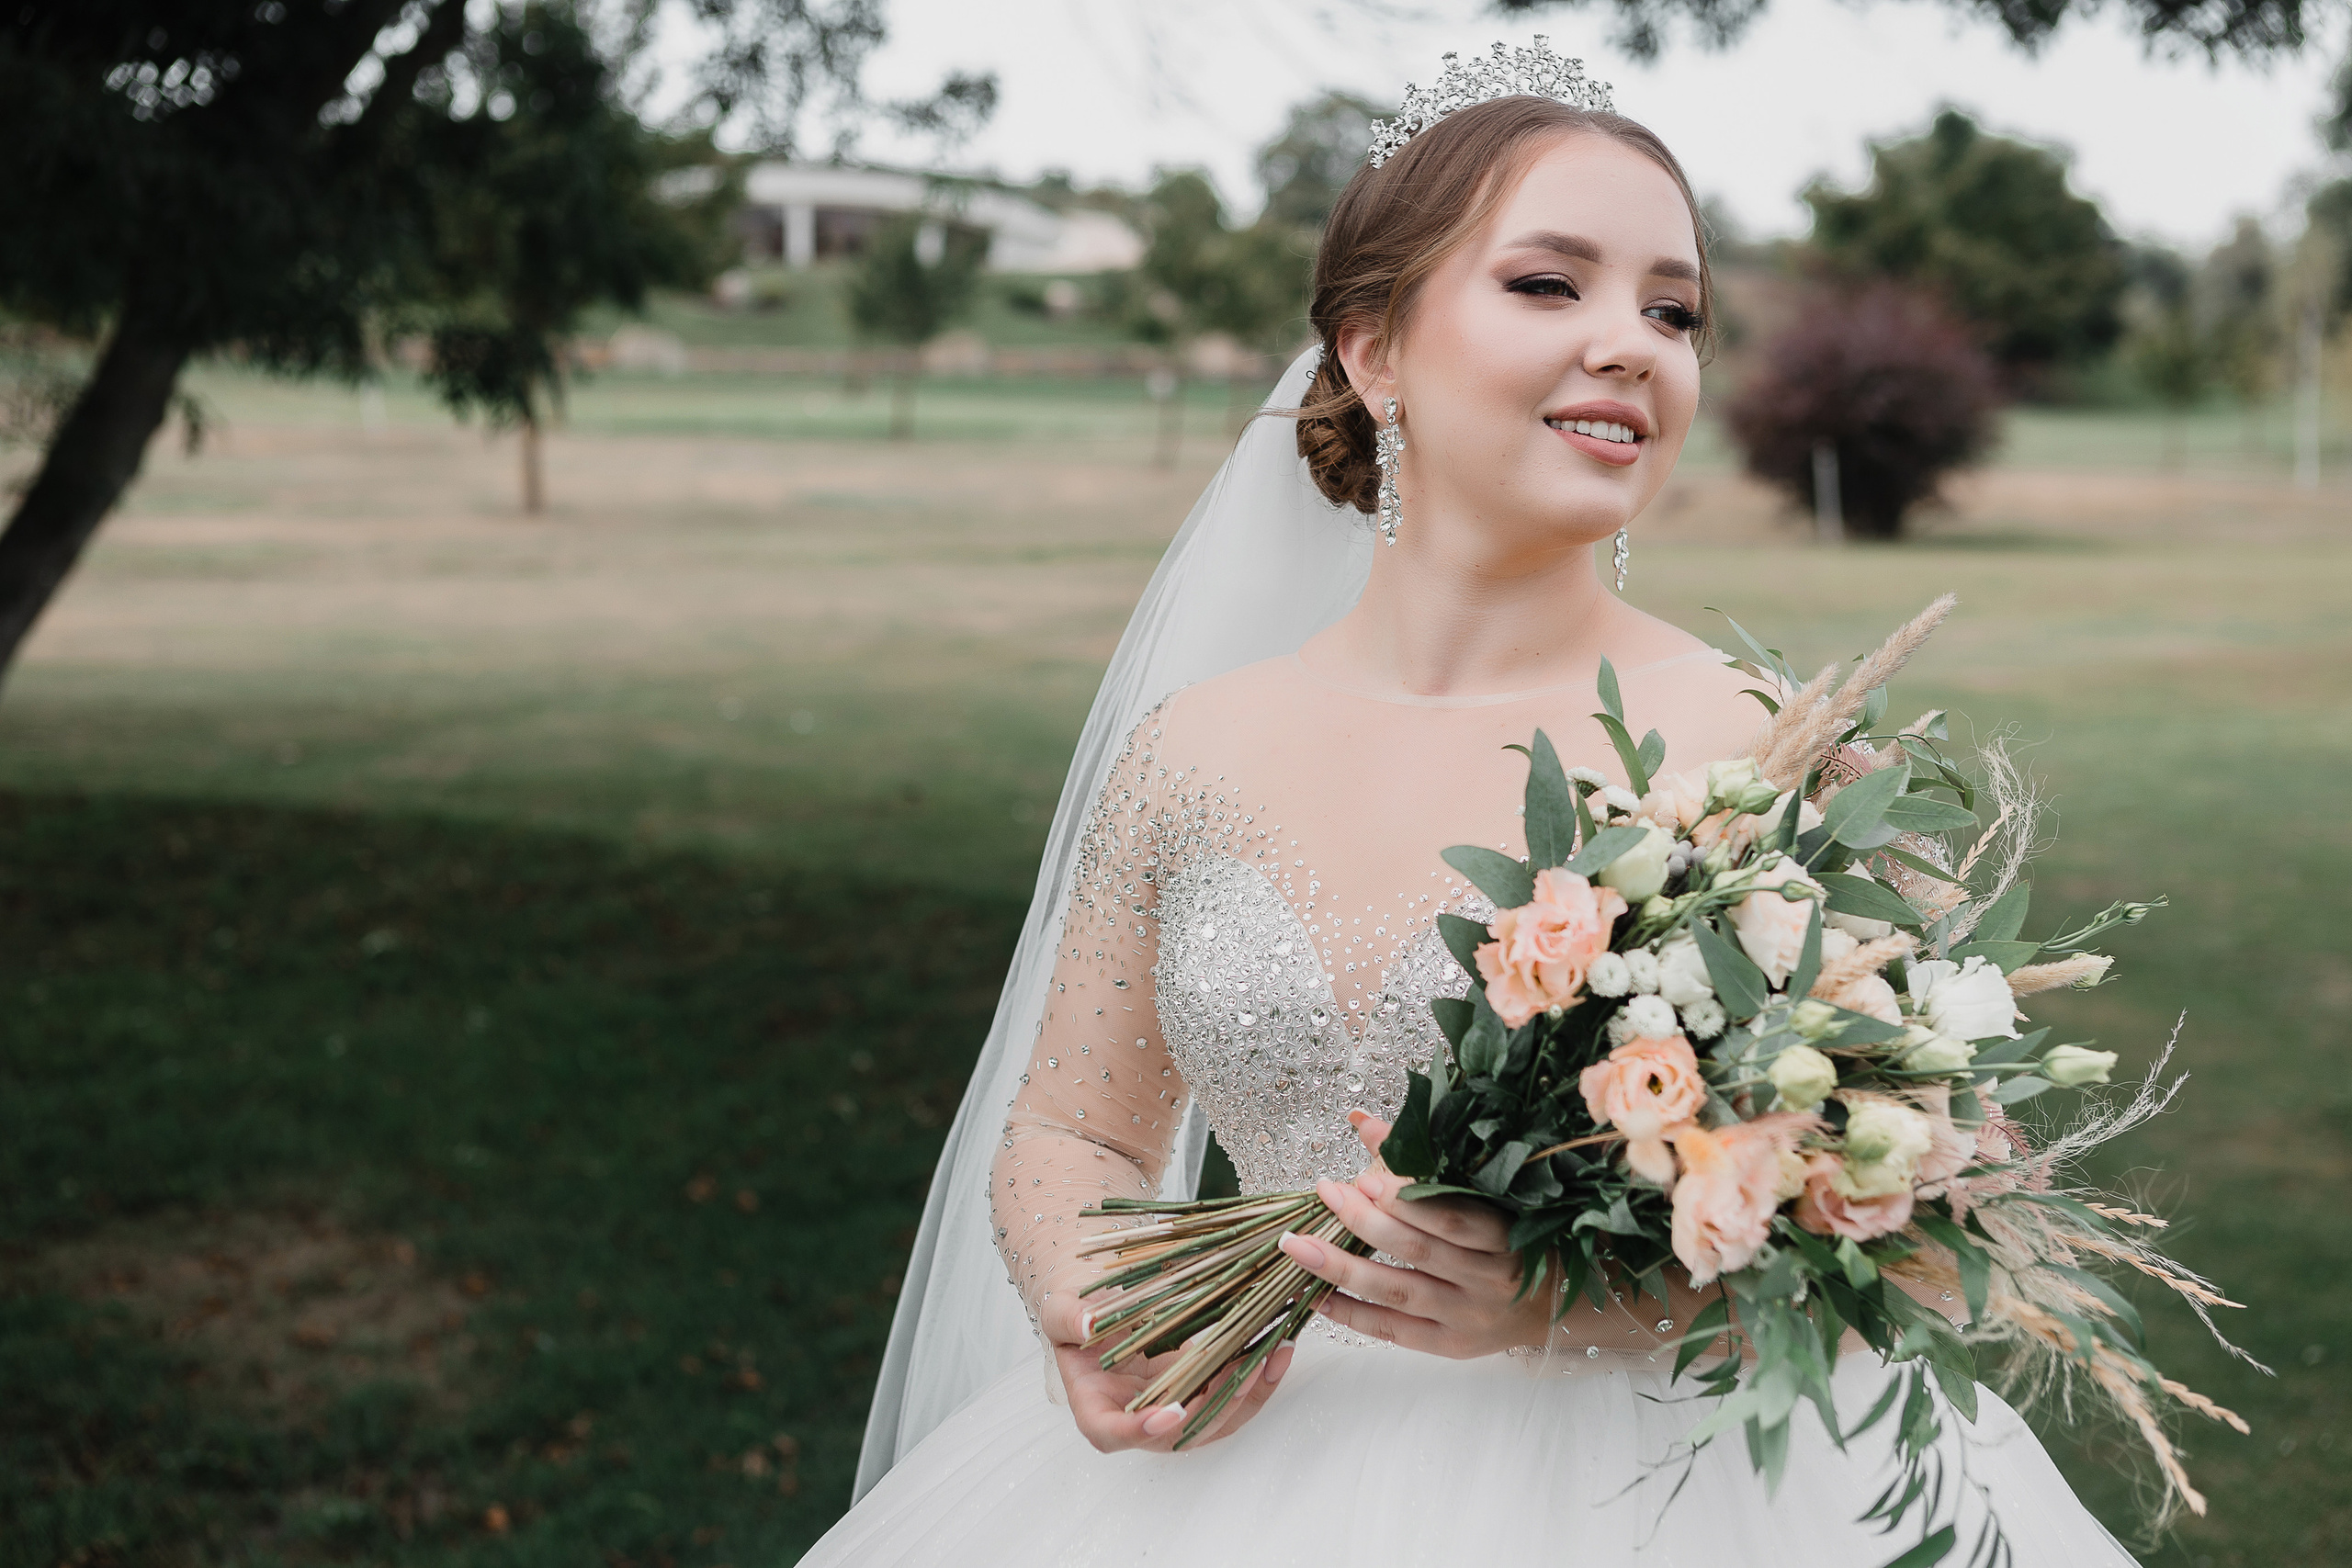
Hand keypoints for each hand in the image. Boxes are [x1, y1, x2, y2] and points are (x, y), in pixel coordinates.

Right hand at [1042, 1292, 1295, 1453]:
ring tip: (1272, 1357)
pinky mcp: (1197, 1390)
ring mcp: (1171, 1408)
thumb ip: (1071, 1318)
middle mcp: (1136, 1420)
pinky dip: (1256, 1378)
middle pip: (1178, 1435)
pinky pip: (1229, 1396)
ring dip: (1247, 1395)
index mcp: (1095, 1408)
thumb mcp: (1061, 1309)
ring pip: (1214, 1421)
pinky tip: (1277, 1349)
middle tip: (1241, 1374)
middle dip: (1214, 1407)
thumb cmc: (1075, 1311)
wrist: (1097, 1304)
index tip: (1171, 1411)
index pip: (1113, 1434)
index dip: (1140, 1430)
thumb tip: (1089, 1324)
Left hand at [1275, 1111, 1552, 1357]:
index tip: (1364, 1175)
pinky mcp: (1450, 1345)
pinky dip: (1350, 1313)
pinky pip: (1392, 1330)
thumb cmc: (1513, 1239)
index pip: (1453, 1215)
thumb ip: (1430, 1162)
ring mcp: (1469, 1317)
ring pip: (1398, 1291)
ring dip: (1342, 1267)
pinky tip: (1316, 1294)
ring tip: (1297, 1244)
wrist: (1553, 1306)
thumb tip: (1363, 1121)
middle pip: (1418, 1251)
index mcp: (1504, 1236)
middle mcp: (1490, 1279)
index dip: (1407, 1197)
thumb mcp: (1488, 1197)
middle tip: (1325, 1192)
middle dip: (1363, 1221)